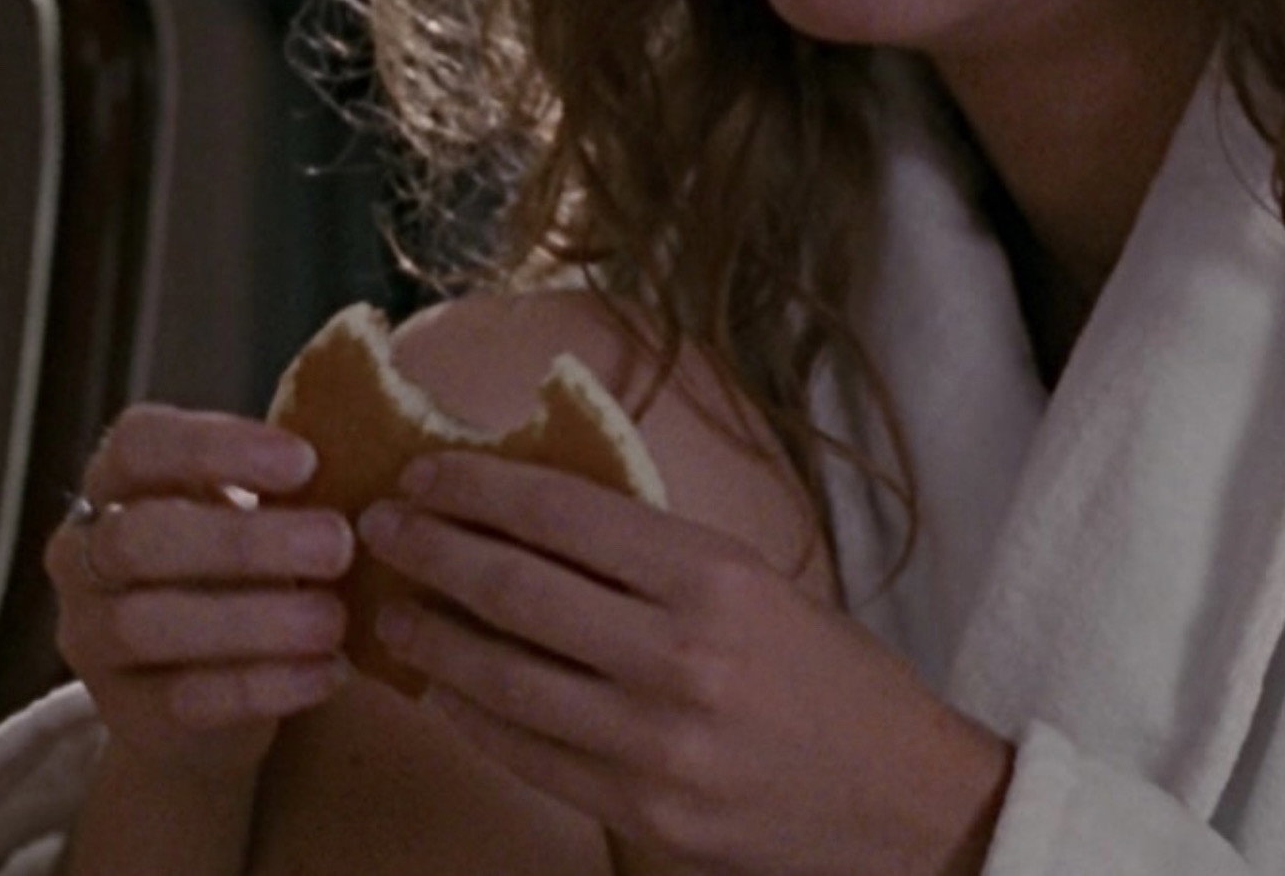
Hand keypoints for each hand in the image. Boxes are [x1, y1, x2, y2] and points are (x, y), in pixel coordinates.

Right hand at [47, 404, 355, 786]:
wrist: (214, 693)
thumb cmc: (247, 570)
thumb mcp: (260, 514)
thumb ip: (287, 488)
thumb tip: (371, 453)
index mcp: (117, 483)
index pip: (138, 443)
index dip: (216, 447)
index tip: (306, 462)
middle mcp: (81, 555)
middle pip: (138, 537)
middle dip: (243, 541)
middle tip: (339, 545)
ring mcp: (89, 636)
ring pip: (145, 624)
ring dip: (252, 620)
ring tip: (334, 620)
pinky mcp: (122, 711)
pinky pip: (181, 699)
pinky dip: (262, 686)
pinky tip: (327, 672)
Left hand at [359, 452, 1014, 875]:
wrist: (903, 800)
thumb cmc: (836, 683)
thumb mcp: (764, 588)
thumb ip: (660, 560)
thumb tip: (540, 521)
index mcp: (717, 579)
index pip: (565, 515)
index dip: (478, 488)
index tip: (424, 473)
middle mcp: (681, 654)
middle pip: (516, 588)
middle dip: (431, 549)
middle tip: (380, 528)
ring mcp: (654, 741)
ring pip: (502, 677)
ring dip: (432, 637)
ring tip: (393, 610)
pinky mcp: (641, 811)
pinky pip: (526, 754)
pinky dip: (470, 717)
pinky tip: (441, 691)